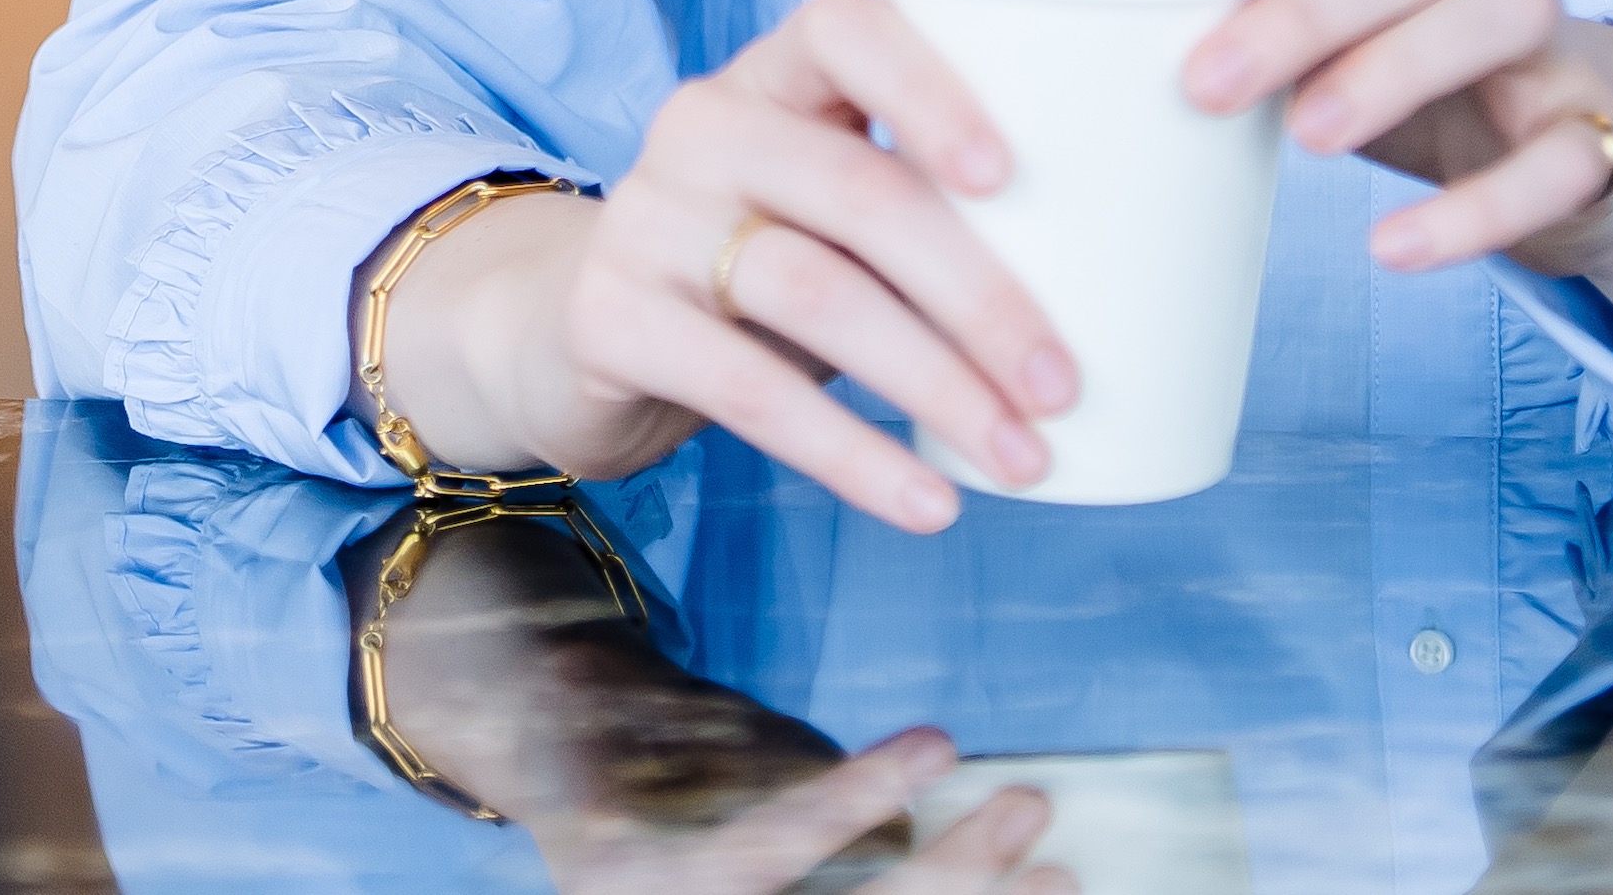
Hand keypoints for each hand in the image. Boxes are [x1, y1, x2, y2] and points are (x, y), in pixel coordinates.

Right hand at [360, 508, 1064, 891]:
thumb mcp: (681, 735)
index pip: (764, 846)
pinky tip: (1023, 892)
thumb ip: (778, 777)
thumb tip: (902, 823)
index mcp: (640, 869)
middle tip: (1030, 805)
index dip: (851, 797)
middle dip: (952, 874)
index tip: (939, 742)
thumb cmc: (627, 733)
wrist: (551, 764)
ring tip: (1061, 870)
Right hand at [371, 0, 1077, 531]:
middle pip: (858, 194)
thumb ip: (918, 209)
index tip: (1008, 173)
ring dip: (935, 388)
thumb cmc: (752, 262)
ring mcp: (647, 216)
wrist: (571, 327)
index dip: (928, 88)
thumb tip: (1115, 284)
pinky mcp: (612, 317)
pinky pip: (749, 390)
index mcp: (772, 73)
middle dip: (981, 297)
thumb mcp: (823, 212)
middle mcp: (702, 125)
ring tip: (1022, 456)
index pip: (844, 25)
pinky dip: (853, 456)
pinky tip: (924, 504)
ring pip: (816, 294)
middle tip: (1064, 383)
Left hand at [1183, 0, 1612, 349]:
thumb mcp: (1312, 15)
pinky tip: (1394, 249)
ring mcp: (1545, 30)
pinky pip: (1557, 158)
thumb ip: (1234, 3)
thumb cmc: (1384, 56)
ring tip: (1305, 139)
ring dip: (1392, 72)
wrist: (1556, 142)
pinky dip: (1476, 210)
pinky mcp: (1591, 127)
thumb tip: (1088, 40)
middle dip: (1309, 5)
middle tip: (1206, 79)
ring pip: (1498, 15)